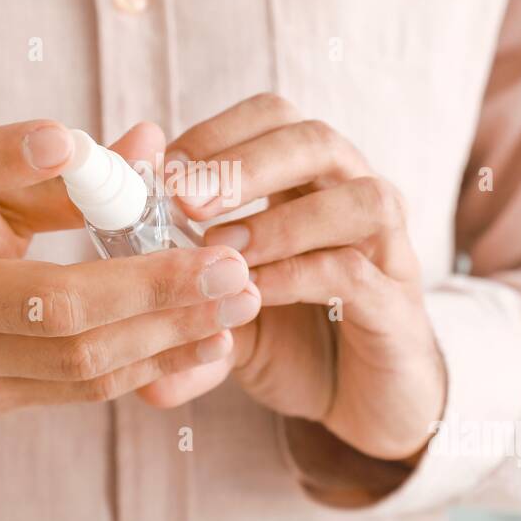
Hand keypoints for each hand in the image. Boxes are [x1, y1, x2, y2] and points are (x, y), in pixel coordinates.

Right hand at [0, 120, 260, 437]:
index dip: (4, 156)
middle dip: (153, 286)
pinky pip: (81, 390)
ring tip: (239, 302)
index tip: (64, 139)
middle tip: (228, 264)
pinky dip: (151, 364)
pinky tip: (208, 341)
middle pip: (50, 301)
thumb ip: (58, 169)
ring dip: (170, 332)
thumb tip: (152, 141)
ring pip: (78, 357)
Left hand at [142, 94, 446, 462]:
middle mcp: (352, 198)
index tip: (161, 171)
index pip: (272, 117)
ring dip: (282, 219)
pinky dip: (300, 275)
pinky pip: (357, 270)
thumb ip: (178, 312)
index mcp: (307, 179)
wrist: (363, 403)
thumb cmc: (294, 340)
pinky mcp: (398, 306)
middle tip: (184, 200)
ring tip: (222, 250)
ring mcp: (386, 249)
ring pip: (358, 196)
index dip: (216, 133)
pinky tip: (255, 294)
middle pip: (315, 139)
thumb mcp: (220, 316)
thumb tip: (121, 325)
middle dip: (244, 162)